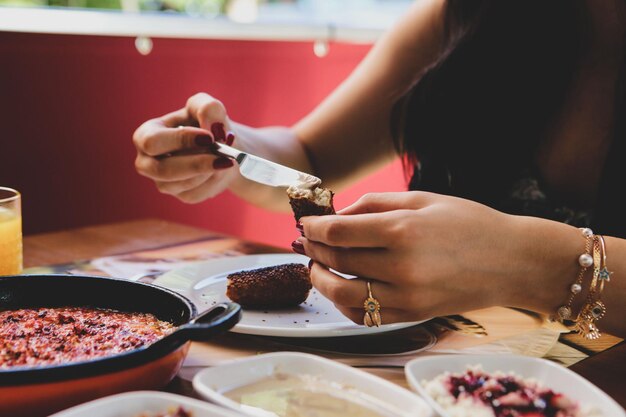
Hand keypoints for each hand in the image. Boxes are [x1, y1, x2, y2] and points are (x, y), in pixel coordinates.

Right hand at [133, 93, 238, 203]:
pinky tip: (220, 170)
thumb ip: (208, 108)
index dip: (181, 140)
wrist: (228, 147)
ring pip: (181, 185)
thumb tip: (211, 129)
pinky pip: (195, 194)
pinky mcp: (181, 195)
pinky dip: (213, 182)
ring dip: (208, 172)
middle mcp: (147, 161)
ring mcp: (162, 181)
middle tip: (225, 158)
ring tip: (225, 158)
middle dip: (196, 164)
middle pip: (162, 170)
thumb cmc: (209, 124)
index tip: (210, 137)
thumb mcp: (208, 106)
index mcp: (146, 135)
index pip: (152, 142)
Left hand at [297, 192, 526, 323]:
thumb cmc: (468, 222)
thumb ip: (375, 204)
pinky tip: (340, 289)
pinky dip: (343, 303)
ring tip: (317, 266)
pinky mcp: (413, 314)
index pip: (337, 231)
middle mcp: (401, 266)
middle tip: (307, 240)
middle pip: (337, 259)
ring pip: (343, 293)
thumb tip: (336, 215)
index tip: (306, 223)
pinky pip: (365, 316)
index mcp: (402, 230)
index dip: (314, 227)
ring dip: (320, 280)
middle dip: (314, 248)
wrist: (510, 261)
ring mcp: (407, 296)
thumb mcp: (421, 199)